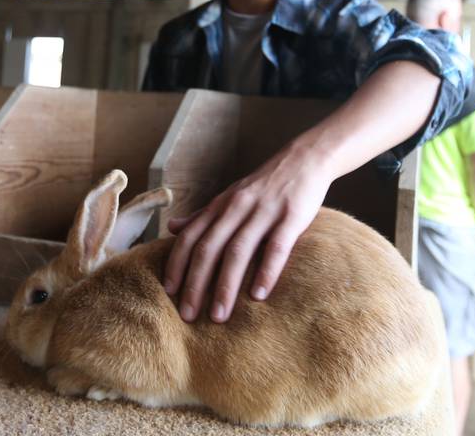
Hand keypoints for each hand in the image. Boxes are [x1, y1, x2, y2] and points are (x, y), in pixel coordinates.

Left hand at [163, 142, 333, 323]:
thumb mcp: (230, 195)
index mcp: (220, 205)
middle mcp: (237, 208)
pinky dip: (265, 271)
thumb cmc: (264, 184)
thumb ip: (202, 215)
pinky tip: (258, 295)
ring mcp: (264, 212)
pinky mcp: (291, 217)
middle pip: (209, 248)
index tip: (168, 293)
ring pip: (238, 251)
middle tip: (188, 315)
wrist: (305, 158)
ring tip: (218, 315)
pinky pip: (276, 247)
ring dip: (225, 285)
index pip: (190, 237)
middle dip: (196, 284)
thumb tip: (171, 229)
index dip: (177, 264)